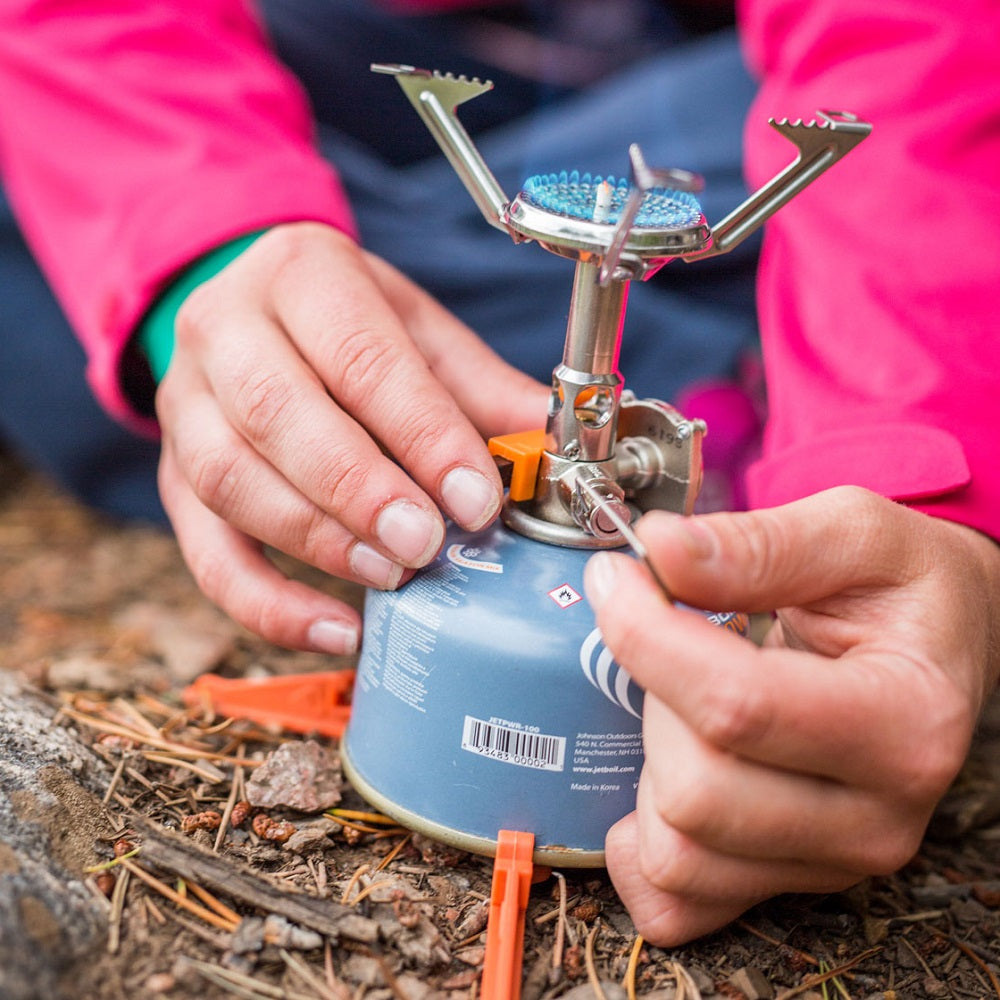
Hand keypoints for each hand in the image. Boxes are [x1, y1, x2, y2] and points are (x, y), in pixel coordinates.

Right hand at [155, 222, 547, 652]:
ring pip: (231, 480)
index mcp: (301, 273)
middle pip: (278, 413)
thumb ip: (480, 389)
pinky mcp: (173, 474)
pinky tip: (335, 629)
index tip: (475, 498)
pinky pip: (204, 550)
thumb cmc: (350, 323)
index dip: (422, 433)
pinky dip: (268, 603)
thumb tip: (552, 453)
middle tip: (425, 544)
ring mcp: (185, 404)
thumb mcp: (418, 330)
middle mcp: (224, 329)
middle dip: (361, 489)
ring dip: (318, 540)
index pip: (362, 356)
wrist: (259, 312)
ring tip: (390, 575)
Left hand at [583, 486, 999, 944]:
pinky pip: (676, 905)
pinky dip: (641, 845)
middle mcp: (877, 814)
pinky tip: (656, 777)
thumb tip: (659, 551)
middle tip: (674, 636)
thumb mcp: (854, 533)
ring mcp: (831, 860)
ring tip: (686, 699)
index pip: (736, 707)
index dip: (645, 635)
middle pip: (695, 790)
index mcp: (905, 722)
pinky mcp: (788, 882)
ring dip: (650, 760)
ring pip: (675, 850)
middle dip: (654, 695)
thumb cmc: (899, 588)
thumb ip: (759, 544)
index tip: (616, 576)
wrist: (935, 648)